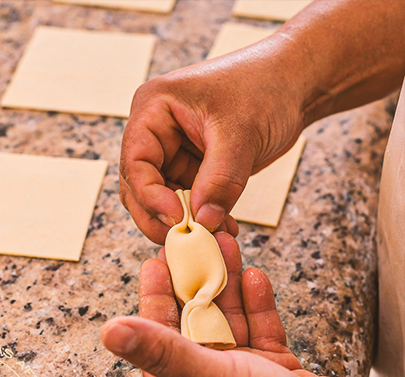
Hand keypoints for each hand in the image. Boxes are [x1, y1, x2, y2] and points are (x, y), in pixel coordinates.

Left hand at [101, 234, 404, 376]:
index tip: (156, 261)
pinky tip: (253, 277)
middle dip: (196, 280)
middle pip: (194, 320)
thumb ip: (160, 350)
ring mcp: (241, 375)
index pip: (157, 335)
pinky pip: (260, 327)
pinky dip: (256, 303)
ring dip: (228, 283)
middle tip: (194, 244)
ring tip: (226, 246)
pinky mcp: (273, 369)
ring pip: (229, 318)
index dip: (154, 296)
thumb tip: (108, 331)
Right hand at [119, 34, 306, 243]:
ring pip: (162, 200)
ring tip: (212, 235)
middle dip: (160, 216)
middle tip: (185, 239)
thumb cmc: (265, 86)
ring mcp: (173, 152)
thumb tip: (203, 222)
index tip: (176, 219)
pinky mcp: (193, 168)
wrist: (295, 83)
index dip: (150, 196)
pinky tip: (222, 227)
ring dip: (183, 222)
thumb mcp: (240, 134)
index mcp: (154, 109)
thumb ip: (220, 181)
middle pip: (139, 187)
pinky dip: (201, 218)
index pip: (135, 162)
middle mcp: (156, 132)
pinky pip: (187, 201)